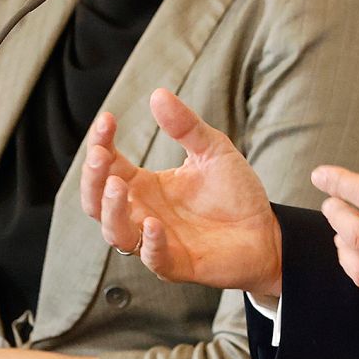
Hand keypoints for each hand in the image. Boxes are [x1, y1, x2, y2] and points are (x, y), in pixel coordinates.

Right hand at [80, 89, 282, 296]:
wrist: (266, 232)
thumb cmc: (235, 194)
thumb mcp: (213, 150)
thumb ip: (186, 126)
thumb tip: (158, 94)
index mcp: (144, 186)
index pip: (108, 165)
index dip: (100, 143)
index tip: (108, 119)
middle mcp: (141, 213)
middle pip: (96, 200)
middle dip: (92, 178)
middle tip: (100, 155)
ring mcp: (156, 240)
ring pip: (115, 232)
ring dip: (112, 210)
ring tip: (119, 185)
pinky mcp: (177, 264)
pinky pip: (153, 258)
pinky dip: (150, 243)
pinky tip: (153, 223)